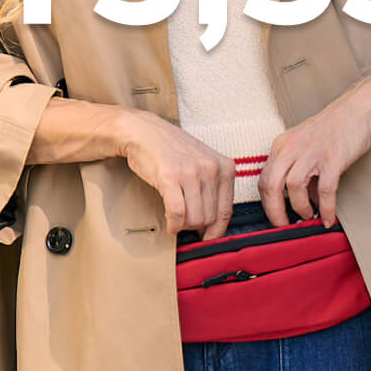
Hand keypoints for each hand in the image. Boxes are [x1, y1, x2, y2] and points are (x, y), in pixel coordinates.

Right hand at [118, 110, 236, 239]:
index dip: (216, 231)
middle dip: (196, 227)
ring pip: (195, 218)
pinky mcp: (170, 177)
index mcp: (224, 166)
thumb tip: (213, 226)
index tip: (207, 238)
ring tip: (176, 221)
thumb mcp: (203, 163)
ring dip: (184, 227)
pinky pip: (177, 213)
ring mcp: (191, 172)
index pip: (226, 211)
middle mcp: (211, 168)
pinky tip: (171, 225)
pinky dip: (174, 225)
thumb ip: (212, 190)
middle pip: (210, 218)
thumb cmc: (172, 150)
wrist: (144, 132)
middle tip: (185, 224)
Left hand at [257, 82, 370, 227]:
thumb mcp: (307, 145)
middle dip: (274, 211)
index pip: (263, 178)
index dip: (267, 203)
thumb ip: (301, 171)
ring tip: (309, 216)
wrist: (359, 107)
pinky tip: (329, 217)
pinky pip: (325, 190)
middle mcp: (292, 147)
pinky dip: (326, 208)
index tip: (276, 217)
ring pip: (293, 187)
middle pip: (270, 184)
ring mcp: (312, 152)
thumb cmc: (335, 127)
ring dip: (300, 208)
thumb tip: (305, 201)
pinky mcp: (333, 158)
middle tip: (284, 225)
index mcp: (283, 144)